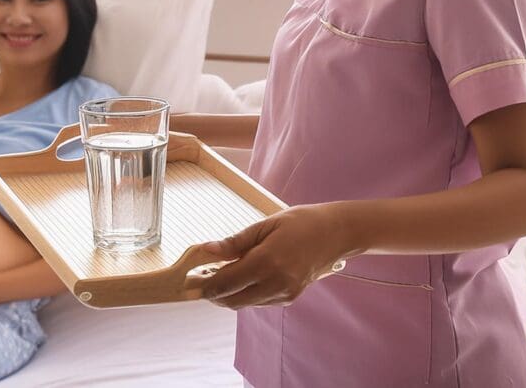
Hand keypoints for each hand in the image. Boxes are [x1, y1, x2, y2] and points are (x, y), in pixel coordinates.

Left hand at [199, 204, 350, 309]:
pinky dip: (245, 293)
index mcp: (267, 262)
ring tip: (217, 275)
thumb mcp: (265, 225)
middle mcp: (276, 283)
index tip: (190, 280)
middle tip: (198, 280)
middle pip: (232, 299)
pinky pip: (259, 301)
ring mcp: (284, 294)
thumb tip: (206, 250)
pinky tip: (240, 277)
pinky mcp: (290, 298)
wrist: (336, 234)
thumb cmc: (300, 222)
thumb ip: (235, 242)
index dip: (205, 285)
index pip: (226, 283)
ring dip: (228, 294)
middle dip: (213, 293)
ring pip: (245, 303)